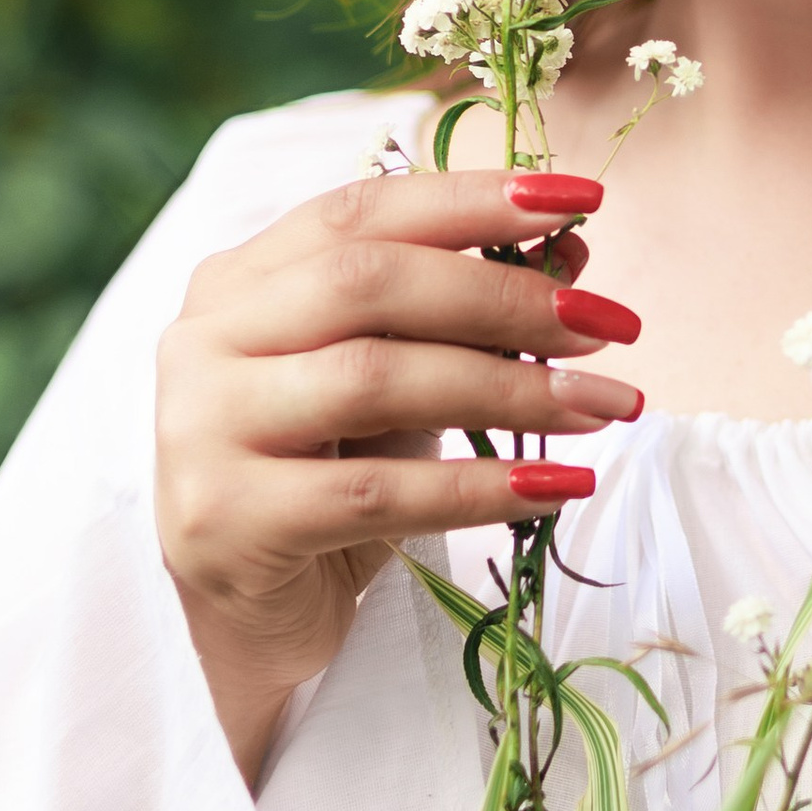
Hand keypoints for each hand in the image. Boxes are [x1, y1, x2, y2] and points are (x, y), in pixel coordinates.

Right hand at [155, 168, 642, 778]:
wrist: (258, 613)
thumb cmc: (334, 472)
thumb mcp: (403, 379)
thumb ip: (466, 312)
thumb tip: (574, 256)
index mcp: (241, 280)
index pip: (363, 211)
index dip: (474, 197)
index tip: (582, 200)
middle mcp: (204, 340)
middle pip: (368, 284)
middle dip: (505, 296)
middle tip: (609, 322)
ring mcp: (202, 429)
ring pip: (375, 381)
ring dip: (511, 389)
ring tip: (606, 405)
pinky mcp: (226, 520)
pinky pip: (376, 493)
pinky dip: (480, 487)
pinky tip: (558, 487)